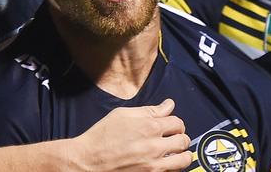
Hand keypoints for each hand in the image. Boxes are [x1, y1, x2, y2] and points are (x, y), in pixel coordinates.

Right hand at [71, 99, 191, 171]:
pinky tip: (163, 165)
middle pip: (184, 141)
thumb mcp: (123, 115)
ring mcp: (153, 167)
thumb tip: (169, 104)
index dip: (175, 123)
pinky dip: (171, 169)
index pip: (178, 123)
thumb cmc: (102, 136)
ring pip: (183, 161)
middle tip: (173, 139)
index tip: (170, 126)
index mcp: (150, 127)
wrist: (86, 162)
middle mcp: (155, 147)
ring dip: (182, 155)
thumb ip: (149, 110)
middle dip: (180, 138)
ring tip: (174, 154)